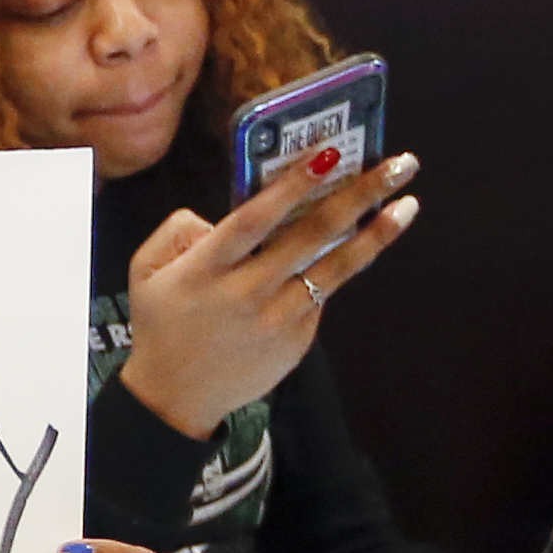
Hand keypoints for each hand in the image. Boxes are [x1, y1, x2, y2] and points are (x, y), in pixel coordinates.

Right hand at [118, 151, 420, 440]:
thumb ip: (178, 231)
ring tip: (408, 206)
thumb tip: (221, 214)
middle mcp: (247, 292)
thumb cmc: (160, 325)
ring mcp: (278, 319)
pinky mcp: (296, 341)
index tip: (331, 153)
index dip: (293, 185)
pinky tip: (359, 245)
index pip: (255, 218)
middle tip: (398, 164)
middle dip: (360, 195)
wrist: (173, 399)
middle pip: (311, 235)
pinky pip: (320, 296)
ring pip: (335, 268)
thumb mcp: (145, 270)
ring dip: (376, 234)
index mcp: (206, 269)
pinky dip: (339, 269)